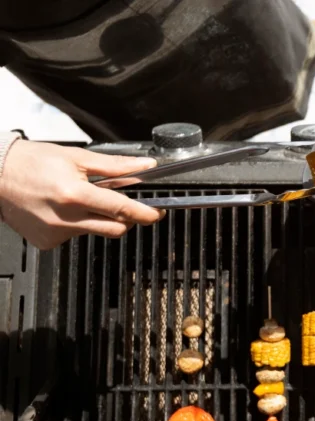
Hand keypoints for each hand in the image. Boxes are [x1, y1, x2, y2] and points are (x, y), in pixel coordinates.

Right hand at [0, 140, 163, 249]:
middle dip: (124, 218)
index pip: (121, 209)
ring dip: (96, 218)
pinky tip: (60, 210)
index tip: (156, 214)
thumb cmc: (31, 162)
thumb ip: (114, 166)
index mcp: (74, 194)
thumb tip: (144, 167)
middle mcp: (65, 218)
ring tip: (77, 199)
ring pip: (94, 232)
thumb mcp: (76, 157)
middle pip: (114, 228)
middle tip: (118, 203)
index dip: (144, 213)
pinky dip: (76, 225)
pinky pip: (74, 237)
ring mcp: (55, 233)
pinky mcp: (47, 243)